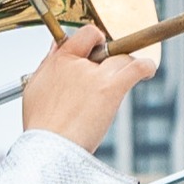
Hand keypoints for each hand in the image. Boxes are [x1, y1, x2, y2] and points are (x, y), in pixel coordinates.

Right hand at [16, 28, 149, 152]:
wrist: (48, 148)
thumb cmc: (43, 126)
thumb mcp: (36, 88)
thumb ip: (48, 64)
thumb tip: (57, 46)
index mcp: (59, 61)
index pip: (84, 35)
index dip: (95, 40)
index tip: (99, 50)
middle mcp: (77, 64)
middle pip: (105, 49)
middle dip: (110, 59)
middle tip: (109, 75)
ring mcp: (95, 76)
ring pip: (122, 57)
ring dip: (127, 66)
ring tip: (127, 77)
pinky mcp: (110, 89)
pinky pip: (136, 68)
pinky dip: (146, 67)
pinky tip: (148, 71)